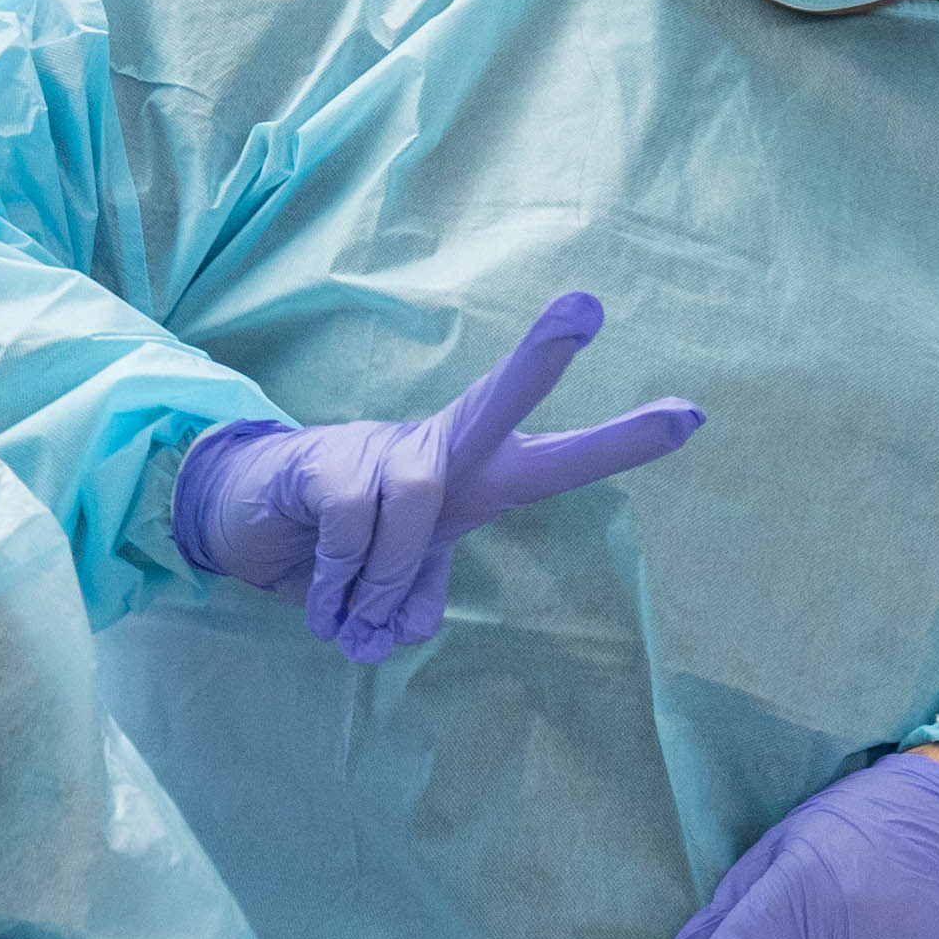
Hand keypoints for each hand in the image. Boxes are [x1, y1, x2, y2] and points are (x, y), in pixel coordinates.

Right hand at [174, 290, 707, 660]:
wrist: (247, 523)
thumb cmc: (345, 547)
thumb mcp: (394, 581)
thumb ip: (413, 598)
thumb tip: (397, 631)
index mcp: (474, 478)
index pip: (556, 458)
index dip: (621, 444)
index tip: (691, 416)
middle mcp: (437, 449)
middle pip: (497, 401)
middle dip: (541, 361)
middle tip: (588, 307)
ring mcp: (382, 446)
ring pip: (418, 498)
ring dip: (385, 576)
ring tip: (353, 619)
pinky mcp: (325, 458)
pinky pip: (352, 522)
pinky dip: (339, 580)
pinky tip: (322, 603)